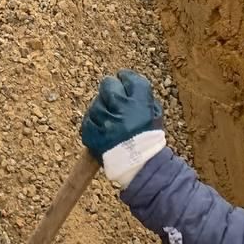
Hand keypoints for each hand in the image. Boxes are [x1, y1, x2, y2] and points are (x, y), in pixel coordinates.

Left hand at [81, 71, 166, 188]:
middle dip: (111, 88)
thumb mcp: (154, 113)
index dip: (126, 78)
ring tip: (111, 118)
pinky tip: (104, 127)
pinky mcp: (92, 133)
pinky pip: (88, 119)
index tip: (124, 80)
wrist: (139, 165)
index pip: (130, 79)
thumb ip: (142, 96)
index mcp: (140, 103)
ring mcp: (104, 121)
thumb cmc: (148, 138)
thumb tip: (127, 82)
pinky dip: (94, 122)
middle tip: (114, 97)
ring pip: (96, 103)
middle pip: (108, 85)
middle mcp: (121, 109)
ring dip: (102, 107)